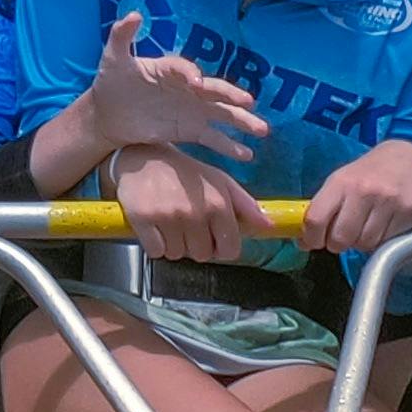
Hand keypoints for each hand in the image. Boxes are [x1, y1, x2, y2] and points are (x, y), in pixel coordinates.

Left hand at [79, 10, 263, 162]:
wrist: (109, 113)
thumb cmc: (112, 81)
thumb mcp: (113, 57)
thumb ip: (122, 36)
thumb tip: (134, 14)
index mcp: (171, 69)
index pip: (185, 69)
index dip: (191, 74)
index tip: (196, 84)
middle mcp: (189, 88)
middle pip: (214, 90)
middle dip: (231, 96)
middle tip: (248, 101)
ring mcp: (192, 109)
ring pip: (222, 114)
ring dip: (242, 121)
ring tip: (262, 129)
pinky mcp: (190, 130)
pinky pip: (213, 138)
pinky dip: (230, 146)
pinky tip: (247, 154)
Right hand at [107, 147, 273, 262]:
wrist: (144, 156)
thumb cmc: (185, 172)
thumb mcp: (219, 181)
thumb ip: (245, 205)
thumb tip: (269, 226)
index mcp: (217, 203)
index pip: (229, 250)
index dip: (220, 247)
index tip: (211, 238)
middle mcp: (194, 212)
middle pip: (201, 255)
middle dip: (195, 245)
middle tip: (186, 225)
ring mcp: (167, 216)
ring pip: (177, 255)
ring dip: (174, 244)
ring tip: (169, 223)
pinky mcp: (142, 219)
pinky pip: (156, 252)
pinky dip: (155, 244)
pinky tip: (155, 226)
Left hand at [305, 139, 411, 254]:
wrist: (411, 157)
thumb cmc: (370, 172)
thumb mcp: (342, 181)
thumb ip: (323, 209)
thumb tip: (304, 243)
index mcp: (341, 182)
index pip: (316, 219)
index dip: (311, 238)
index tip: (314, 242)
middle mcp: (364, 191)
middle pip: (340, 238)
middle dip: (338, 244)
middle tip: (344, 236)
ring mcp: (389, 202)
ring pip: (365, 244)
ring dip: (362, 242)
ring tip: (366, 228)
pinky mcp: (409, 212)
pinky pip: (387, 241)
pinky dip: (382, 239)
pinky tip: (384, 224)